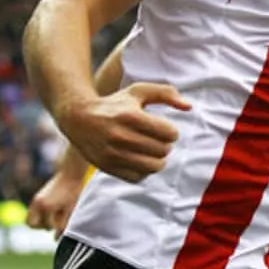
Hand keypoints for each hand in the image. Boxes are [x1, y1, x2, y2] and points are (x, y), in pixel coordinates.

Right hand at [27, 171, 85, 238]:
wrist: (70, 173)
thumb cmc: (72, 191)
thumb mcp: (70, 209)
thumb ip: (62, 224)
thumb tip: (55, 239)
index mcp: (46, 206)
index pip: (47, 226)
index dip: (56, 227)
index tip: (63, 221)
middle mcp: (37, 203)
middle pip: (31, 224)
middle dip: (41, 227)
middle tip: (53, 223)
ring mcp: (35, 200)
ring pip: (30, 219)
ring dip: (39, 222)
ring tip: (52, 218)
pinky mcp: (36, 197)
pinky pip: (32, 212)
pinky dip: (38, 216)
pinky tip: (51, 212)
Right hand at [60, 82, 188, 183]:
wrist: (79, 119)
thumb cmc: (115, 104)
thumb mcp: (138, 92)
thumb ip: (166, 93)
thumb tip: (189, 107)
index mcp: (130, 116)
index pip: (169, 133)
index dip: (172, 132)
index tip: (164, 129)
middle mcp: (120, 136)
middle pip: (163, 150)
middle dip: (166, 145)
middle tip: (158, 140)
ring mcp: (113, 154)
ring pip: (153, 166)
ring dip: (158, 160)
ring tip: (153, 151)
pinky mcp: (108, 167)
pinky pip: (139, 177)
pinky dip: (144, 170)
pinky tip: (140, 159)